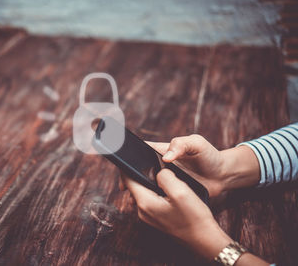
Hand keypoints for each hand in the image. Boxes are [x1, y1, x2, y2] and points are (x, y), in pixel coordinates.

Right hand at [119, 134, 260, 196]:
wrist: (224, 176)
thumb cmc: (210, 156)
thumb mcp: (197, 143)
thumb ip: (181, 144)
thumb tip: (166, 157)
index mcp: (162, 150)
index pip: (140, 151)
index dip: (130, 157)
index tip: (124, 167)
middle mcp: (160, 165)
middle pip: (138, 169)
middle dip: (130, 177)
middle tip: (126, 187)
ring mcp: (164, 179)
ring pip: (145, 183)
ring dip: (138, 190)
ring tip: (133, 198)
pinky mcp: (170, 191)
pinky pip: (156, 195)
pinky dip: (149, 199)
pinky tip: (146, 205)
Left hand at [123, 169, 231, 258]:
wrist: (204, 239)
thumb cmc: (194, 217)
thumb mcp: (180, 191)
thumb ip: (165, 176)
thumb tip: (159, 172)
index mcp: (145, 202)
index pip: (128, 179)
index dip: (129, 165)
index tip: (134, 156)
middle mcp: (142, 210)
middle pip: (135, 184)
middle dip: (143, 173)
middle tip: (157, 165)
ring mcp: (148, 215)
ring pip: (144, 190)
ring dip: (152, 182)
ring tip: (167, 177)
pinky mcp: (156, 217)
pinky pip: (152, 198)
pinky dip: (158, 190)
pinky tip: (171, 190)